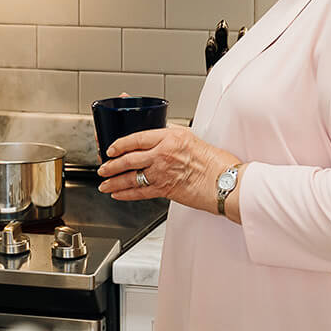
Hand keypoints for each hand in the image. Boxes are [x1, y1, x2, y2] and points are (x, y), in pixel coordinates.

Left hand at [96, 125, 238, 215]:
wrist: (226, 183)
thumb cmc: (215, 162)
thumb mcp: (192, 139)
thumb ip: (172, 137)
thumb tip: (158, 137)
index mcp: (170, 137)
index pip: (137, 138)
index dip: (120, 144)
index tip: (111, 148)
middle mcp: (164, 153)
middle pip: (129, 158)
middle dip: (111, 164)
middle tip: (103, 167)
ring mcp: (163, 172)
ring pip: (130, 176)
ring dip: (113, 181)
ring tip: (104, 183)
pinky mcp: (165, 190)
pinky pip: (140, 192)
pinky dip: (126, 194)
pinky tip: (118, 194)